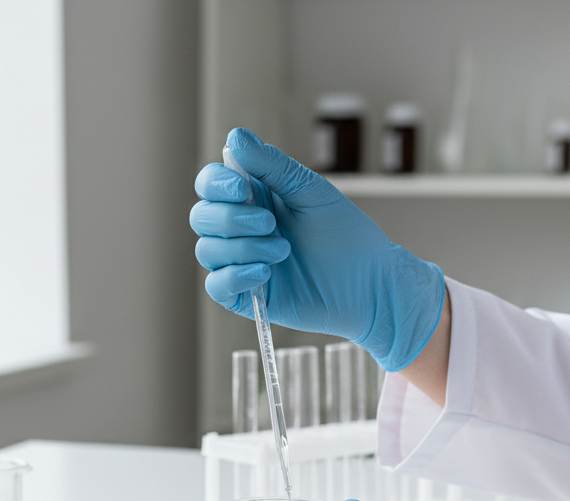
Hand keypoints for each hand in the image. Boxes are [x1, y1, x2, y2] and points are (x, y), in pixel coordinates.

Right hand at [190, 128, 445, 371]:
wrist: (367, 282)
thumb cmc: (345, 235)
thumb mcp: (310, 192)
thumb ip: (272, 166)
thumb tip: (235, 136)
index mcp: (253, 198)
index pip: (210, 185)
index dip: (216, 185)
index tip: (243, 189)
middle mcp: (240, 229)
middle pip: (201, 217)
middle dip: (231, 219)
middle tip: (271, 224)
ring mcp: (240, 262)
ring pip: (207, 250)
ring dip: (243, 248)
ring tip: (283, 252)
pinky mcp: (245, 295)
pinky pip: (216, 285)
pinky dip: (235, 276)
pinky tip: (265, 274)